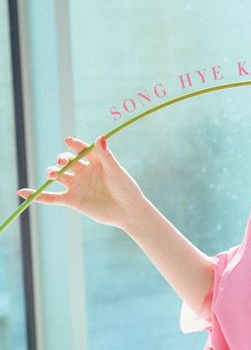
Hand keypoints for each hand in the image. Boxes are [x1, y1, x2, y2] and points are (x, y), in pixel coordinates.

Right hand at [16, 135, 145, 229]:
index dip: (74, 145)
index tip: (69, 141)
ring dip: (52, 172)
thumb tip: (100, 137)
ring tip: (53, 173)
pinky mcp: (72, 200)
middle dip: (62, 160)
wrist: (128, 212)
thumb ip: (106, 156)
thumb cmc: (126, 189)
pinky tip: (22, 192)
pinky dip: (37, 195)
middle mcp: (83, 171)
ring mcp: (76, 185)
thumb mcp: (116, 171)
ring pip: (58, 176)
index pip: (81, 149)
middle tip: (62, 162)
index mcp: (95, 160)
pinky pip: (52, 197)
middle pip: (66, 161)